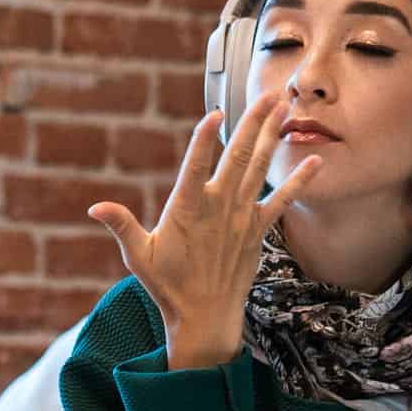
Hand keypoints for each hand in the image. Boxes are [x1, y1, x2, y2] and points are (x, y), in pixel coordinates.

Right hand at [87, 93, 321, 368]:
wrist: (205, 317)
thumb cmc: (168, 285)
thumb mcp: (139, 256)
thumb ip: (122, 226)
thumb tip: (95, 208)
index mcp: (187, 210)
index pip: (196, 167)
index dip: (204, 139)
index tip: (215, 112)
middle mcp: (219, 208)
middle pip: (238, 157)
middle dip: (253, 123)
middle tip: (268, 93)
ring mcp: (241, 218)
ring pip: (259, 169)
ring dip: (272, 137)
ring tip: (284, 108)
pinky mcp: (257, 231)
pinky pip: (282, 201)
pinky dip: (299, 181)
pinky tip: (316, 161)